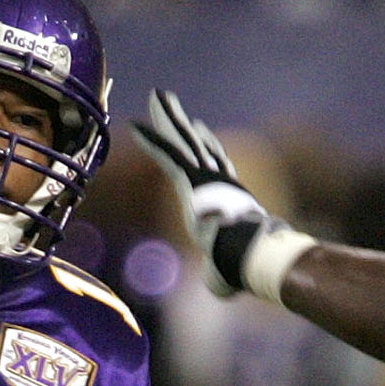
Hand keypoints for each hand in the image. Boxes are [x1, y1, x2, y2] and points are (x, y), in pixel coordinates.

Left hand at [131, 90, 310, 299]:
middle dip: (180, 121)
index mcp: (224, 195)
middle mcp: (215, 179)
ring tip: (159, 96)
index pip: (209, 164)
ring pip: (182, 140)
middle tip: (168, 99)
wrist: (248, 252)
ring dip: (168, 117)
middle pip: (194, 143)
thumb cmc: (241, 264)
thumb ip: (217, 275)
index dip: (203, 146)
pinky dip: (153, 139)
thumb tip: (217, 289)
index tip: (197, 127)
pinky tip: (136, 126)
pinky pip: (169, 153)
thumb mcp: (226, 270)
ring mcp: (204, 176)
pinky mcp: (192, 180)